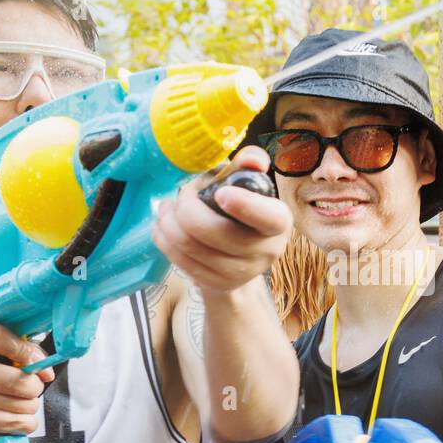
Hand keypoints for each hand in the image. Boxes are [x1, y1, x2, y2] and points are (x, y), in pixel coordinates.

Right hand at [0, 324, 53, 442]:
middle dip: (34, 388)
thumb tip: (45, 371)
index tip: (39, 364)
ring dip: (29, 407)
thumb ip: (20, 350)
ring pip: (19, 405)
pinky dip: (23, 423)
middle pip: (17, 380)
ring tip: (19, 403)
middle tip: (30, 389)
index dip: (25, 351)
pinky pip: (11, 423)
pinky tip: (15, 418)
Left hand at [152, 147, 291, 293]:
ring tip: (167, 208)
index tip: (222, 193)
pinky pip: (179, 260)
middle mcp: (265, 252)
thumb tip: (251, 159)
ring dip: (168, 221)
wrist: (241, 257)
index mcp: (278, 223)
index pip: (269, 218)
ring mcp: (240, 272)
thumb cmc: (242, 211)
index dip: (245, 206)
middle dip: (186, 207)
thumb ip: (250, 164)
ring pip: (190, 245)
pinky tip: (163, 226)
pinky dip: (164, 239)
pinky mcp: (216, 283)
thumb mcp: (250, 185)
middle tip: (181, 194)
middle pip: (214, 231)